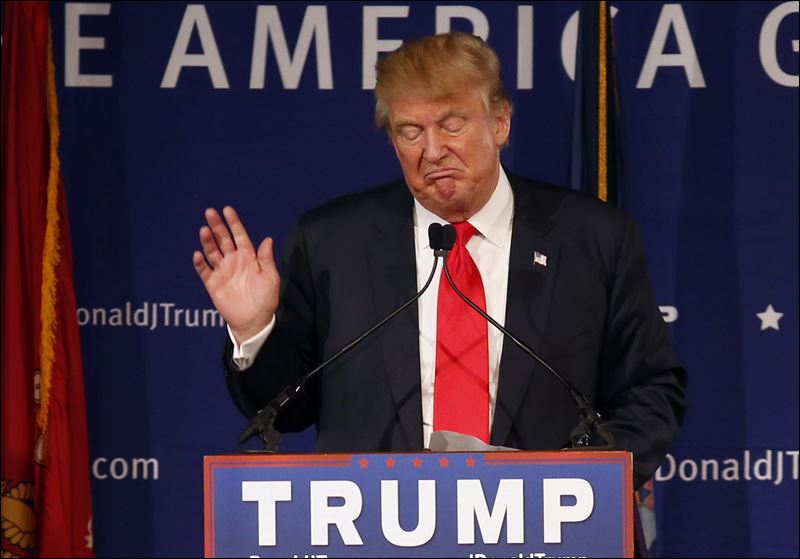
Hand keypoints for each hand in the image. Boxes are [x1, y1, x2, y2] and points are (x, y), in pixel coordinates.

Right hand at [192, 206, 279, 343]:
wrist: (254, 321)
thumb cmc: (266, 299)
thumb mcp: (270, 278)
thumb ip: (266, 259)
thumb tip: (268, 239)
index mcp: (248, 257)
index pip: (239, 235)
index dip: (234, 223)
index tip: (227, 209)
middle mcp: (234, 261)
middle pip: (223, 239)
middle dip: (217, 226)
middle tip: (210, 212)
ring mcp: (222, 271)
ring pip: (212, 251)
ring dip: (207, 241)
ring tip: (204, 230)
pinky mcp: (213, 284)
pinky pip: (204, 271)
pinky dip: (200, 262)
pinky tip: (198, 254)